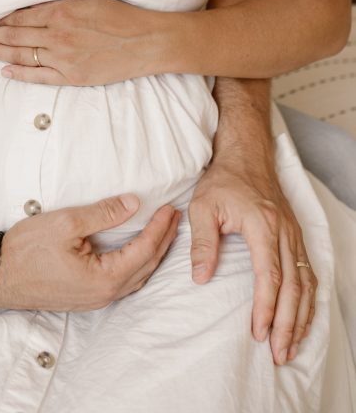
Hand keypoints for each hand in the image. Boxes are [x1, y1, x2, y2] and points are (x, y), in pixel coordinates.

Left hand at [0, 0, 163, 84]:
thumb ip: (60, 2)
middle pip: (16, 36)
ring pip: (22, 55)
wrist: (145, 41)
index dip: (1, 20)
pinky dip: (19, 74)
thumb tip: (36, 3)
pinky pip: (38, 76)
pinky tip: (5, 71)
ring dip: (0, 52)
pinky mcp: (71, 76)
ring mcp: (62, 58)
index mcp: (60, 13)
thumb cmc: (120, 16)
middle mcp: (57, 35)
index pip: (20, 17)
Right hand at [0, 194, 180, 310]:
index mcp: (104, 278)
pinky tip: (136, 251)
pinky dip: (137, 264)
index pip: (144, 250)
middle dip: (163, 240)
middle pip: (146, 267)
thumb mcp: (66, 223)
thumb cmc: (27, 249)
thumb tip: (134, 203)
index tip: (170, 208)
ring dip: (152, 254)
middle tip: (175, 217)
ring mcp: (94, 299)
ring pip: (136, 278)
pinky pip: (122, 282)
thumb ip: (103, 213)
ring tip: (162, 232)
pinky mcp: (85, 298)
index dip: (160, 228)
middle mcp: (104, 295)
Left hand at [188, 158, 316, 365]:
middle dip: (287, 324)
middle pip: (293, 287)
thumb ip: (202, 242)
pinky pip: (307, 274)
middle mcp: (284, 233)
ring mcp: (293, 235)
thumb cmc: (222, 180)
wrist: (246, 155)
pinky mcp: (295, 236)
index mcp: (263, 225)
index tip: (259, 333)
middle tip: (278, 353)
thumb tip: (200, 277)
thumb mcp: (202, 205)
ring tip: (291, 346)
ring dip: (301, 318)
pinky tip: (301, 319)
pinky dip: (307, 301)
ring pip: (306, 283)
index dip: (266, 308)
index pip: (270, 275)